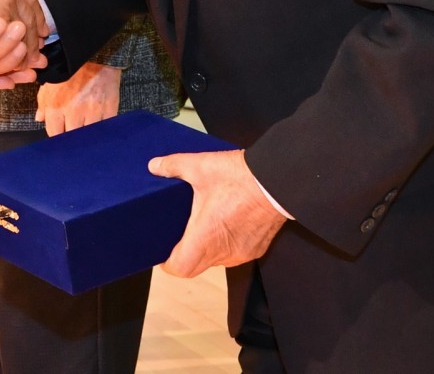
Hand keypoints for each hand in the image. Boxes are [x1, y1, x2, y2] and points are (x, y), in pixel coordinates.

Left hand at [35, 62, 120, 135]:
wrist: (94, 51)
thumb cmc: (71, 67)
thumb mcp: (50, 81)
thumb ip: (43, 102)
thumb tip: (39, 118)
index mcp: (56, 105)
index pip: (54, 134)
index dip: (57, 136)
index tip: (60, 134)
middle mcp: (74, 111)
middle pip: (71, 138)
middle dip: (71, 136)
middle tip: (73, 130)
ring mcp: (93, 111)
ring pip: (88, 135)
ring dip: (87, 133)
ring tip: (85, 126)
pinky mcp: (109, 108)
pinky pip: (105, 127)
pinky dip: (102, 128)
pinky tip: (99, 122)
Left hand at [149, 149, 286, 276]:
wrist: (278, 181)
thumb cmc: (241, 177)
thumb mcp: (200, 166)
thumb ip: (173, 166)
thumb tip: (155, 166)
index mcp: (206, 237)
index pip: (180, 268)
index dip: (168, 263)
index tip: (162, 252)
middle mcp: (223, 251)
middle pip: (195, 267)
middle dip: (184, 256)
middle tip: (177, 237)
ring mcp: (241, 253)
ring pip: (215, 261)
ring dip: (206, 250)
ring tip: (202, 227)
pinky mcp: (256, 249)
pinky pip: (234, 254)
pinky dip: (225, 245)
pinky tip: (225, 224)